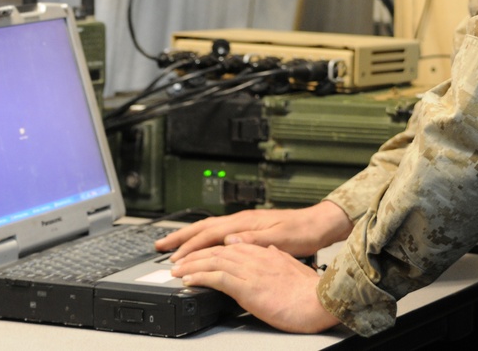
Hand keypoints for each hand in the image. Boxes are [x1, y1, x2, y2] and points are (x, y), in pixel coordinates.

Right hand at [155, 200, 352, 260]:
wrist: (317, 224)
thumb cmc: (302, 232)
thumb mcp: (279, 239)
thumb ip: (253, 240)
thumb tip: (229, 241)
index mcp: (245, 222)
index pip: (210, 234)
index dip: (191, 246)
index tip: (175, 258)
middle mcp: (241, 219)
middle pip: (203, 227)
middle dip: (180, 237)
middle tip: (160, 247)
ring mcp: (244, 222)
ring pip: (209, 228)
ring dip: (189, 236)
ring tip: (172, 244)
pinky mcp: (249, 227)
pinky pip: (218, 231)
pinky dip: (204, 237)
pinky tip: (201, 242)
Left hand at [172, 242, 339, 333]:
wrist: (318, 301)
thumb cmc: (309, 289)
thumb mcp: (293, 265)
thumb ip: (278, 257)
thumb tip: (270, 251)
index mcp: (266, 253)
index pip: (232, 246)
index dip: (212, 249)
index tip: (199, 253)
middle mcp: (256, 257)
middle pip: (218, 250)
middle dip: (196, 254)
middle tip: (179, 260)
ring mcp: (251, 271)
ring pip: (214, 261)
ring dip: (192, 265)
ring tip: (177, 270)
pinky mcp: (248, 287)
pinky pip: (218, 278)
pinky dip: (201, 277)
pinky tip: (189, 280)